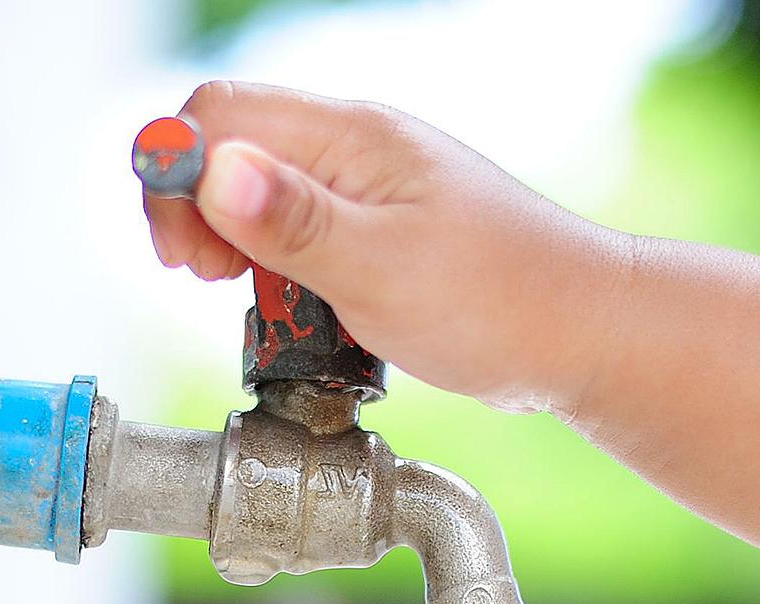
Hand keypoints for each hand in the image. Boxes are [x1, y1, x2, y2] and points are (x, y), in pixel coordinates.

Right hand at [143, 81, 629, 412]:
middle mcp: (352, 148)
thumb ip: (291, 222)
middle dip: (195, 211)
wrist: (582, 333)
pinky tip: (295, 307)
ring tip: (251, 298)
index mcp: (350, 136)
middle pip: (227, 146)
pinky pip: (296, 231)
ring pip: (256, 192)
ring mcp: (365, 188)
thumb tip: (213, 170)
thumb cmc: (499, 302)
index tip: (187, 256)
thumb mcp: (381, 268)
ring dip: (234, 243)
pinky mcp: (375, 229)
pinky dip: (275, 267)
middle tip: (210, 280)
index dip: (177, 176)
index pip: (217, 113)